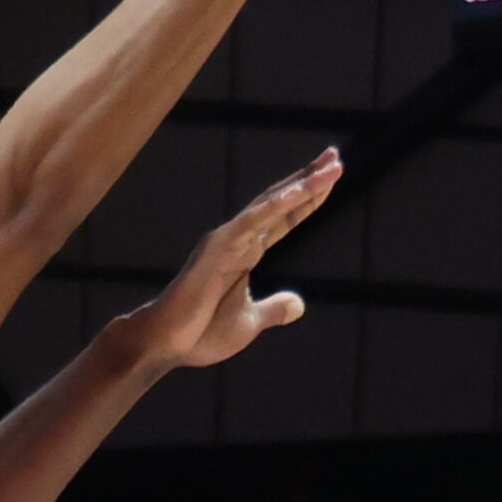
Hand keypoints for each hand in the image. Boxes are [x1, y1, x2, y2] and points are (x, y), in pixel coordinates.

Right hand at [115, 148, 334, 369]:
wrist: (166, 345)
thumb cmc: (200, 333)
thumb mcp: (250, 322)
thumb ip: (273, 309)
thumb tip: (299, 304)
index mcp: (247, 253)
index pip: (285, 219)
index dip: (309, 198)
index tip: (331, 176)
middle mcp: (239, 240)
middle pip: (280, 202)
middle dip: (309, 179)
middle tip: (335, 156)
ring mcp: (227, 241)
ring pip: (270, 205)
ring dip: (303, 185)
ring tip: (331, 166)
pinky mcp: (216, 249)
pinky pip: (251, 223)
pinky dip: (275, 206)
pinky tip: (299, 191)